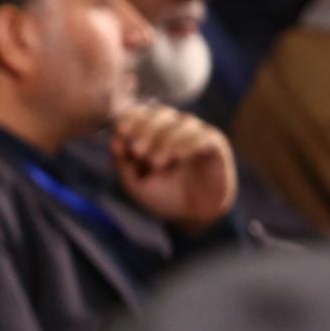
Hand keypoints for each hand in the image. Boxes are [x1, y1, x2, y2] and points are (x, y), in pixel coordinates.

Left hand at [110, 103, 236, 231]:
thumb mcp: (134, 182)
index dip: (132, 118)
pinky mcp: (215, 146)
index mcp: (154, 133)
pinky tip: (177, 157)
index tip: (121, 130)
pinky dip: (187, 144)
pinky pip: (203, 137)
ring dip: (165, 141)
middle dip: (146, 129)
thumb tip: (114, 139)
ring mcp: (197, 135)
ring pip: (182, 124)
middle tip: (137, 151)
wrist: (190, 216)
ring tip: (155, 163)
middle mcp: (176, 129)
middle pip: (161, 114)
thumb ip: (122, 162)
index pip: (144, 114)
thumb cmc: (160, 196)